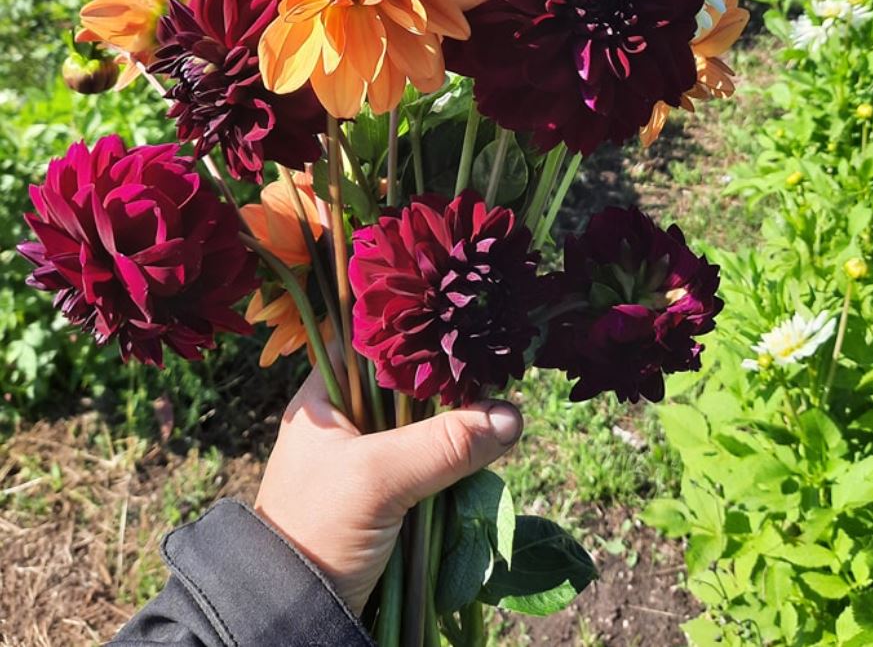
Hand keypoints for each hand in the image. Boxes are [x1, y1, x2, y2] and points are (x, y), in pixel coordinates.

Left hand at [254, 360, 523, 613]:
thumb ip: (443, 444)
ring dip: (458, 428)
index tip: (465, 327)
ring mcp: (368, 461)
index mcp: (324, 399)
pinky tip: (484, 454)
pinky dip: (456, 464)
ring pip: (426, 428)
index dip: (417, 334)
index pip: (374, 343)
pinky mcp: (389, 497)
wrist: (293, 615)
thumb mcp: (380, 478)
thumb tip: (510, 416)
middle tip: (494, 372)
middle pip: (409, 387)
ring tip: (499, 410)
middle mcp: (346, 422)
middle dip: (450, 385)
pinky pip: (432, 467)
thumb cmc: (317, 531)